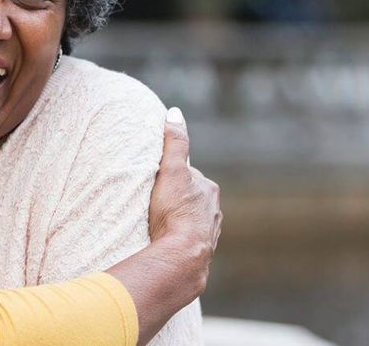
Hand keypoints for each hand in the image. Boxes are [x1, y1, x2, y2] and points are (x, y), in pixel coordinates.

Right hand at [105, 107, 220, 344]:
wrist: (182, 255)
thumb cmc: (174, 211)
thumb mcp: (171, 170)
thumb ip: (174, 142)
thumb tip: (175, 112)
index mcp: (209, 190)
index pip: (189, 176)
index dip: (171, 176)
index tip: (155, 181)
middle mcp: (214, 210)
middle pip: (192, 198)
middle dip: (177, 199)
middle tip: (154, 203)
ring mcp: (210, 233)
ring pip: (193, 220)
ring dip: (179, 220)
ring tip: (159, 225)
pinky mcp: (202, 252)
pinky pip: (190, 240)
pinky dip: (180, 239)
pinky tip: (167, 242)